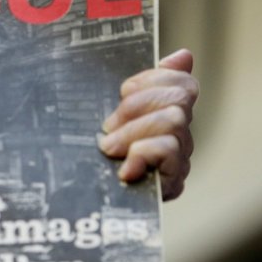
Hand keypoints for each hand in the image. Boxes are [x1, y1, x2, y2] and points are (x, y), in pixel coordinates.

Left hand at [98, 48, 197, 200]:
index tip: (123, 91)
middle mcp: (179, 136)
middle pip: (179, 99)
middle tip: (107, 127)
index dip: (154, 79)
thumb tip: (182, 55)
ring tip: (109, 148)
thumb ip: (138, 89)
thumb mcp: (107, 116)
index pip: (183, 84)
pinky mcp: (171, 185)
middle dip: (138, 106)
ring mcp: (179, 160)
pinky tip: (125, 168)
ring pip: (174, 122)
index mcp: (166, 116)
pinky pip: (168, 151)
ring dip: (134, 132)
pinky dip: (143, 154)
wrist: (79, 206)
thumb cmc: (92, 157)